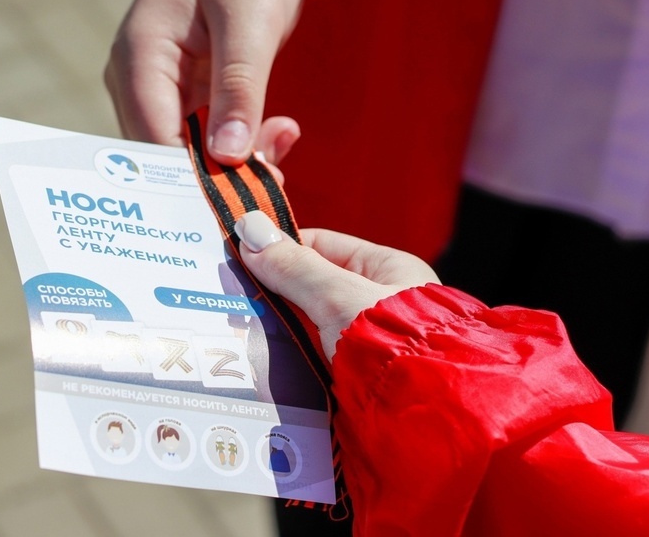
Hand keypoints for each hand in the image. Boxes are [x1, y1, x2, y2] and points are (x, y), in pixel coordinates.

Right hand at [105, 0, 304, 163]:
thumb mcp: (249, 25)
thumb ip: (238, 89)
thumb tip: (228, 156)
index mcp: (139, 56)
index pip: (154, 141)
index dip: (194, 180)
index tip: (242, 200)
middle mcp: (137, 79)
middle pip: (166, 154)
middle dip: (221, 175)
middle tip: (276, 177)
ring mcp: (158, 90)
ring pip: (189, 153)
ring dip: (238, 160)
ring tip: (282, 141)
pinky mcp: (183, 96)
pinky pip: (205, 138)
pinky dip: (242, 144)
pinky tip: (276, 134)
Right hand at [235, 211, 440, 360]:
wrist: (418, 418)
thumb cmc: (391, 345)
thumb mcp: (339, 297)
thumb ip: (295, 267)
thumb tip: (250, 229)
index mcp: (387, 270)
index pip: (322, 246)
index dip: (281, 248)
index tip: (240, 254)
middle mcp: (376, 303)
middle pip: (311, 286)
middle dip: (274, 290)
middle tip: (229, 291)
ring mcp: (362, 341)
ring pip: (306, 322)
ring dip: (277, 324)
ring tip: (234, 322)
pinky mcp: (349, 375)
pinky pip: (307, 354)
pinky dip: (285, 353)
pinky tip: (256, 352)